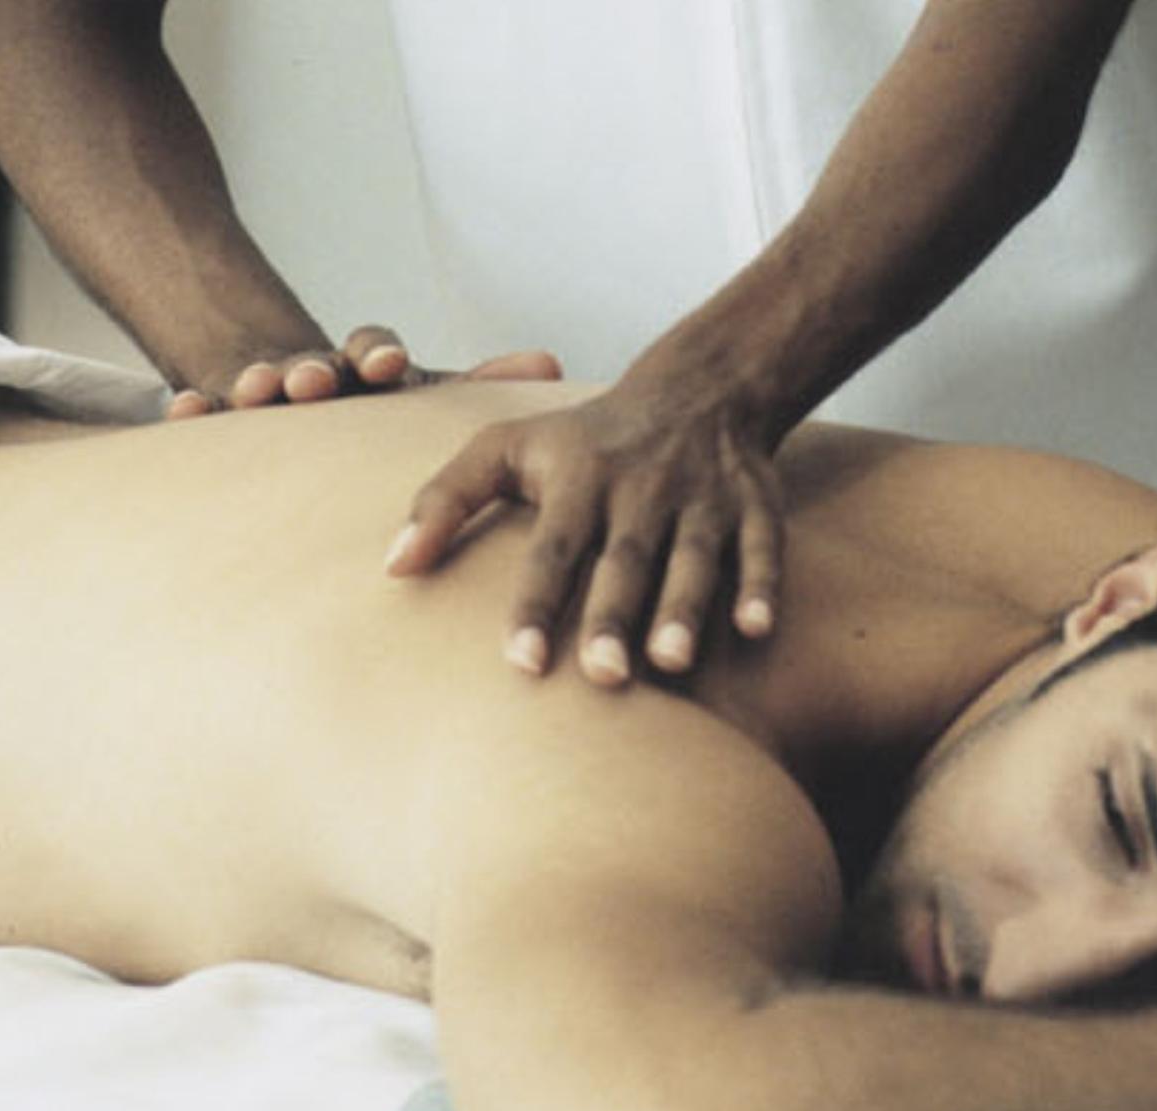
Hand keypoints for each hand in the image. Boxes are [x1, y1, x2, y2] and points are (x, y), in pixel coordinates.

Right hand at [164, 325, 562, 417]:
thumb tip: (555, 365)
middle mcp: (314, 373)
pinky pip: (201, 408)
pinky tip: (182, 413)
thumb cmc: (368, 400)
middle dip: (313, 368)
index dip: (380, 353)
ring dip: (259, 381)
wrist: (277, 377)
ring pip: (258, 382)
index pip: (374, 348)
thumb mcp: (422, 394)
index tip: (387, 365)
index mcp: (365, 368)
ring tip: (254, 391)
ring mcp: (263, 391)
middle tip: (312, 382)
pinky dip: (192, 408)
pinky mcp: (218, 410)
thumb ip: (479, 384)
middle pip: (312, 362)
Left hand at [381, 387, 786, 688]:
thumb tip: (392, 569)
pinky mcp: (755, 507)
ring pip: (695, 557)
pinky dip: (763, 586)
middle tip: (599, 676)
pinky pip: (764, 547)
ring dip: (684, 608)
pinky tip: (755, 629)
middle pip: (625, 559)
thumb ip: (444, 502)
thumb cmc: (583, 439)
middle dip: (613, 616)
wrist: (700, 388)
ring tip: (669, 662)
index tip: (519, 662)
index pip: (552, 547)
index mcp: (578, 476)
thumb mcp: (506, 447)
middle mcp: (641, 488)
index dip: (536, 603)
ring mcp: (702, 499)